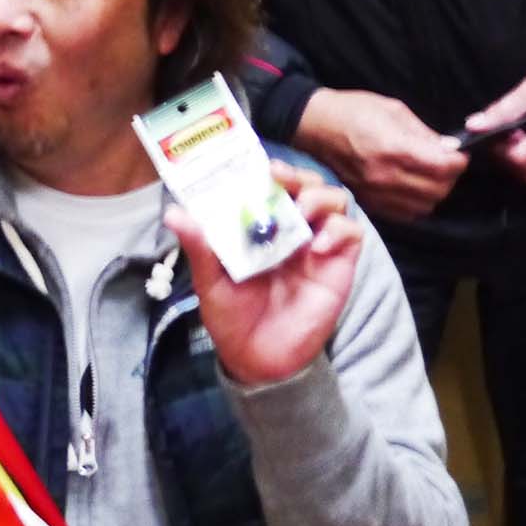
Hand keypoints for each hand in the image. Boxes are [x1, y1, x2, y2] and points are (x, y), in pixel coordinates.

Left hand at [171, 162, 362, 385]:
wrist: (258, 359)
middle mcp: (291, 229)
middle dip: (295, 175)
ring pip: (334, 200)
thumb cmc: (232, 317)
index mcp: (260, 226)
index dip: (268, 170)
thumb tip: (173, 213)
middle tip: (279, 178)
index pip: (270, 185)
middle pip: (305, 184)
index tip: (259, 166)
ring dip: (320, 196)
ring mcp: (317, 245)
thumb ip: (200, 247)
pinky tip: (317, 247)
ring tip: (301, 211)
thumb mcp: (210, 281)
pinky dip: (338, 231)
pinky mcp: (338, 265)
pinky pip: (351, 234)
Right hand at [294, 88, 466, 223]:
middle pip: (437, 189)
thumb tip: (449, 148)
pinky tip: (413, 186)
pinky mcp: (369, 202)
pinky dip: (417, 202)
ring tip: (430, 175)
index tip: (459, 153)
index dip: (458, 161)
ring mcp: (376, 193)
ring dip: (434, 191)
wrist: (316, 127)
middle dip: (449, 176)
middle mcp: (385, 176)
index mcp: (393, 148)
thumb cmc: (353, 111)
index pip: (442, 167)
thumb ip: (423, 133)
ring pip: (425, 205)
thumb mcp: (393, 109)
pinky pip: (405, 214)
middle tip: (446, 163)